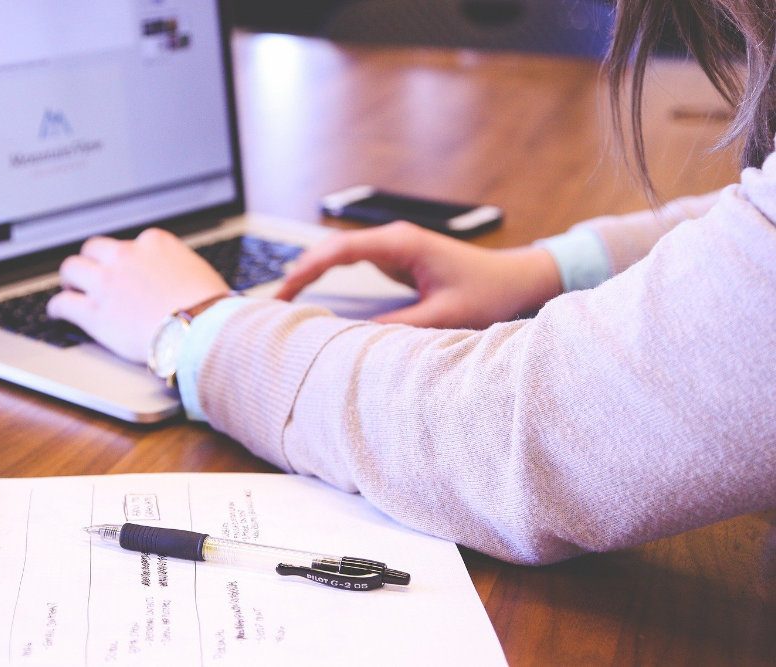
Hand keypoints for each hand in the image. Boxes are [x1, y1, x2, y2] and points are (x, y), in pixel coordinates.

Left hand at [47, 228, 227, 362]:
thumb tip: (181, 280)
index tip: (125, 269)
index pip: (131, 243)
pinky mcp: (94, 312)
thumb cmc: (210, 307)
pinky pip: (63, 304)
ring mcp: (107, 283)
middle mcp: (126, 256)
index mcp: (154, 243)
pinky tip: (58, 313)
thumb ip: (179, 269)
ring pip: (72, 268)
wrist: (201, 330)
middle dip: (92, 261)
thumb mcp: (198, 272)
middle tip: (91, 274)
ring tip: (70, 288)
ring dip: (70, 278)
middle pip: (94, 248)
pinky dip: (57, 308)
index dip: (125, 258)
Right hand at [276, 221, 561, 328]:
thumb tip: (354, 339)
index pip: (340, 250)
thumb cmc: (489, 292)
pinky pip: (353, 264)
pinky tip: (313, 294)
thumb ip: (399, 327)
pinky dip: (329, 277)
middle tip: (273, 303)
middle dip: (300, 272)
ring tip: (284, 301)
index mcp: (401, 244)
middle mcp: (393, 239)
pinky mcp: (397, 259)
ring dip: (312, 273)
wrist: (517, 279)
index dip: (306, 270)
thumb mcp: (444, 316)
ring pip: (339, 255)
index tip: (283, 292)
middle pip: (331, 249)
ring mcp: (394, 247)